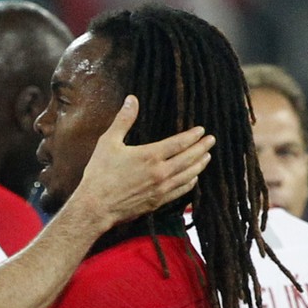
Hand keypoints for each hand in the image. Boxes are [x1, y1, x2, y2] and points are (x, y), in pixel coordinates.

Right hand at [75, 95, 214, 227]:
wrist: (96, 207)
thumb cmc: (100, 174)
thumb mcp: (108, 142)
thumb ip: (123, 120)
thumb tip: (132, 99)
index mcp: (151, 155)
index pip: (180, 143)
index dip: (193, 136)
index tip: (201, 130)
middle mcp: (161, 172)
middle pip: (189, 158)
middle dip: (202, 148)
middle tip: (211, 141)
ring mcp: (161, 189)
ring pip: (189, 175)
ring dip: (200, 165)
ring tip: (207, 157)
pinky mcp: (158, 202)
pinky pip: (181, 191)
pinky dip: (190, 183)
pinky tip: (194, 179)